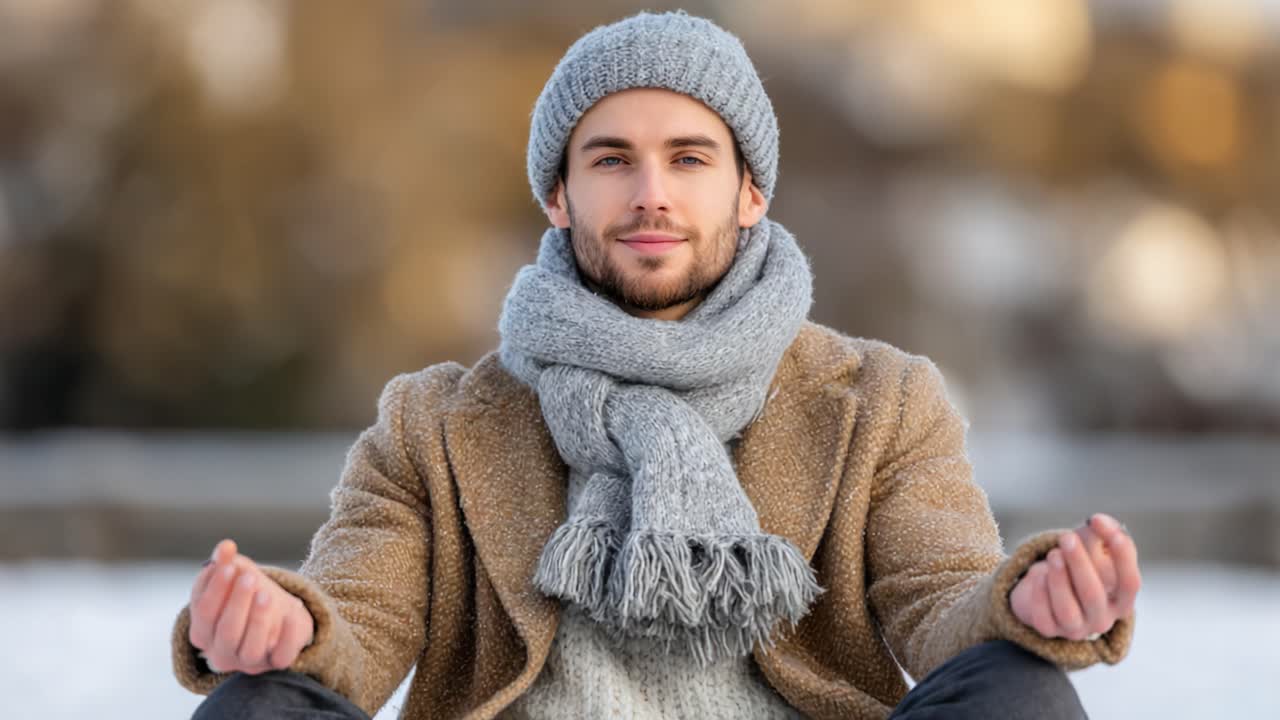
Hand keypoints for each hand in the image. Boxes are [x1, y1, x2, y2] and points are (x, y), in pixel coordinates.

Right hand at [188, 539, 314, 673]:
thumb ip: (226, 562)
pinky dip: (287, 637)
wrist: (279, 615)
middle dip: (236, 603)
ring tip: (266, 594)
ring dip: (257, 620)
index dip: (215, 588)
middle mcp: (222, 652)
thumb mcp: (236, 577)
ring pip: (250, 648)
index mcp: (203, 631)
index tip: (229, 566)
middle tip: (248, 577)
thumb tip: (225, 546)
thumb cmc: (249, 597)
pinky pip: (282, 657)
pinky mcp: (276, 662)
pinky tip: (290, 614)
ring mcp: (249, 661)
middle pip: (225, 632)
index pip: (203, 612)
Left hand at [1009, 513, 1140, 640]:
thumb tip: (1099, 521)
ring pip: (1068, 609)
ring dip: (1060, 580)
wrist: (1046, 589)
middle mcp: (1102, 619)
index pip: (1129, 582)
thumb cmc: (1079, 566)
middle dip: (1080, 564)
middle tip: (1067, 538)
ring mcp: (1076, 628)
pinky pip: (1043, 617)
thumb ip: (1101, 532)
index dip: (1121, 555)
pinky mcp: (1049, 630)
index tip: (1105, 528)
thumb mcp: (1093, 546)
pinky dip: (1040, 595)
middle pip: (1094, 594)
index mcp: (1122, 600)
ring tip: (1053, 555)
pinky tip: (1038, 574)